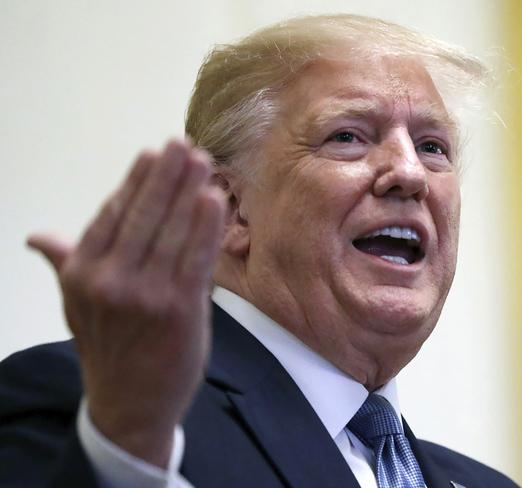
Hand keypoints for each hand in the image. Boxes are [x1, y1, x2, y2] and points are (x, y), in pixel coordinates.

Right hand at [27, 139, 224, 466]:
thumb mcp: (77, 305)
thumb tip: (37, 236)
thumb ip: (65, 263)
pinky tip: (214, 199)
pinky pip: (195, 258)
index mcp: (81, 273)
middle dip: (165, 176)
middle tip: (182, 144)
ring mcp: (145, 295)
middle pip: (142, 215)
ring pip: (171, 231)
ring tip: (201, 162)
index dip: (135, 181)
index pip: (112, 214)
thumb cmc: (109, 347)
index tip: (153, 153)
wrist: (129, 404)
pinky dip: (205, 227)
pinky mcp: (179, 309)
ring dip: (188, 191)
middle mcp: (108, 280)